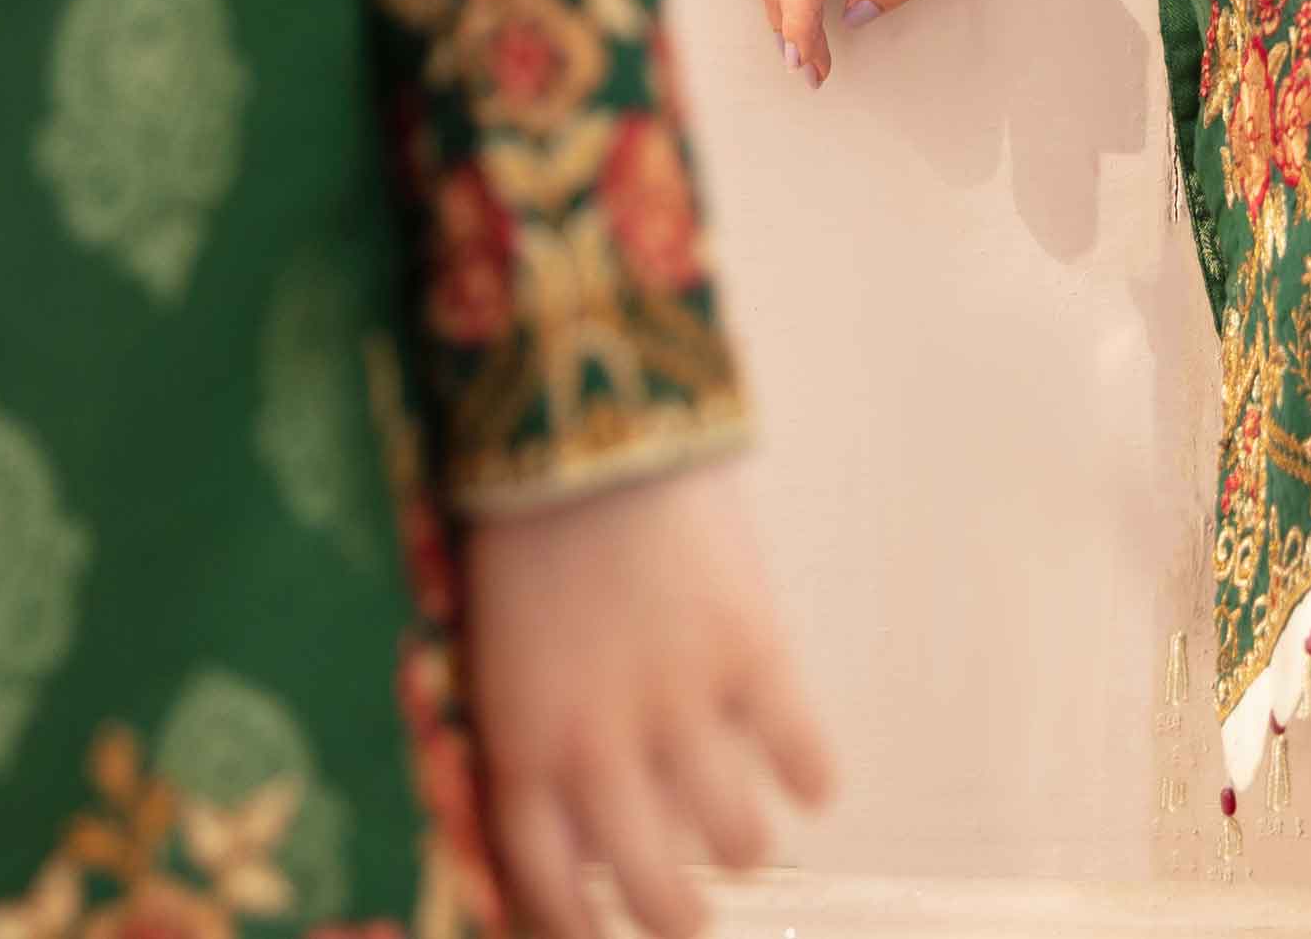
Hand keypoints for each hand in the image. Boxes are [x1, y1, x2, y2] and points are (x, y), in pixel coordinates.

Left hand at [466, 459, 836, 938]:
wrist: (582, 422)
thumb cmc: (524, 531)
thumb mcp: (499, 655)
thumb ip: (535, 743)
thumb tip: (574, 829)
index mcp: (523, 748)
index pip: (547, 893)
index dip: (580, 935)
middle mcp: (602, 747)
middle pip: (653, 891)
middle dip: (678, 922)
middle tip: (694, 918)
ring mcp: (683, 702)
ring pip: (738, 838)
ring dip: (745, 848)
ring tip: (747, 839)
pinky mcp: (752, 649)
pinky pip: (800, 752)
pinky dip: (811, 778)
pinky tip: (809, 781)